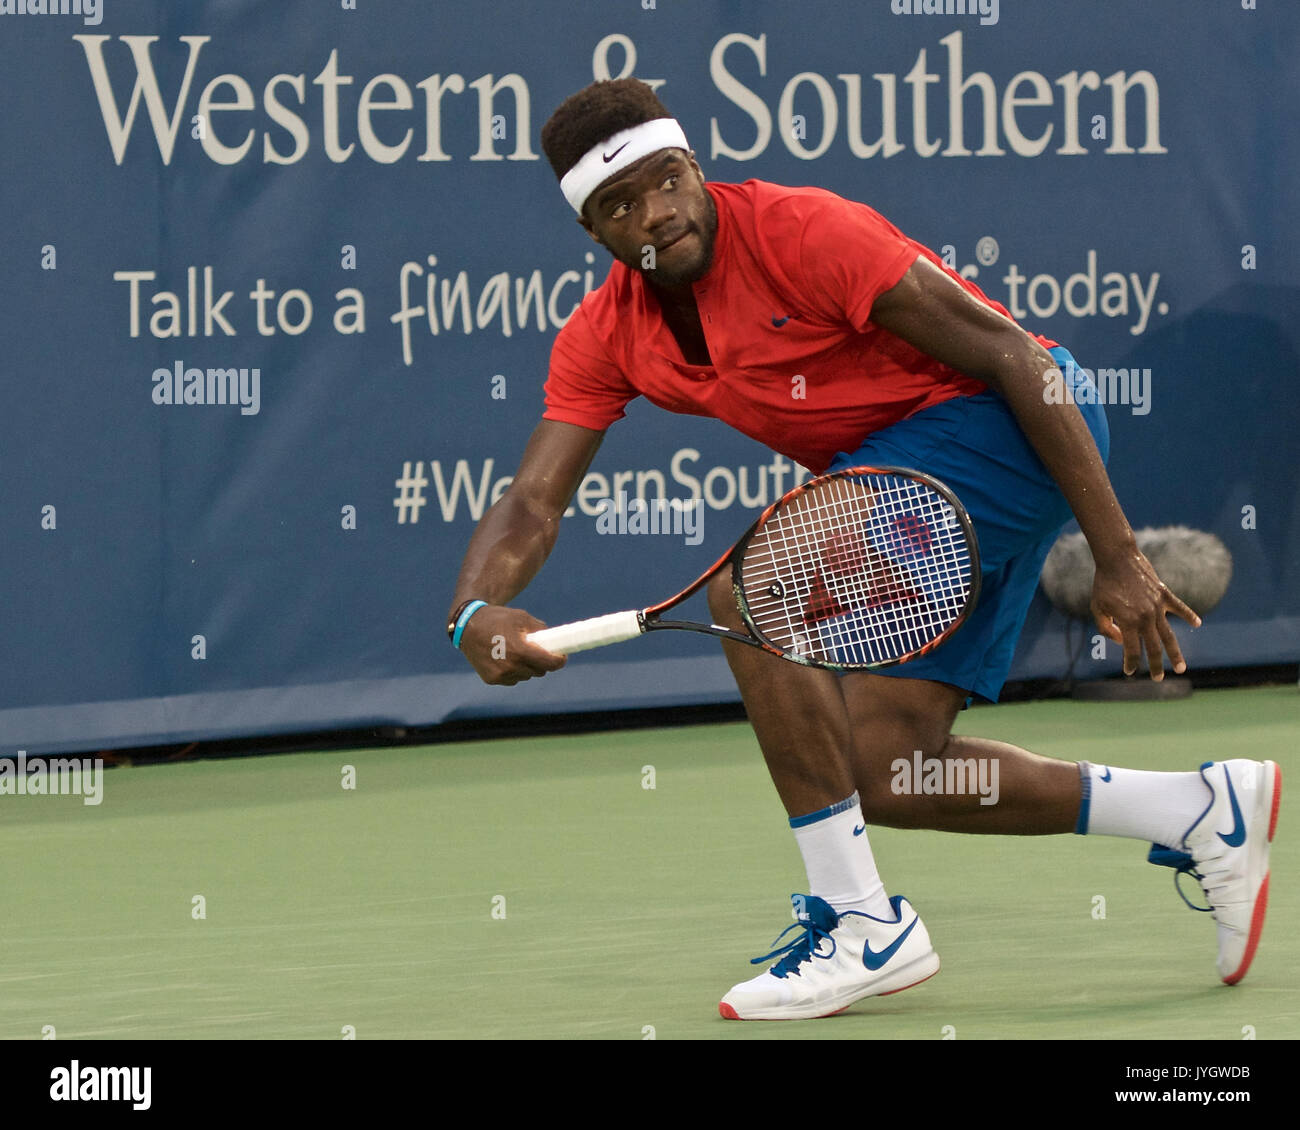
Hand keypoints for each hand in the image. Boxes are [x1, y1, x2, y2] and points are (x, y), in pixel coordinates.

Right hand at [456, 604, 566, 685]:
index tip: (562, 657)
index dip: (559, 661)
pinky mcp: (491, 680)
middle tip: (539, 652)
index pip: (549, 664)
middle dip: (543, 662)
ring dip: (528, 667)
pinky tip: (505, 658)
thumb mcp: (522, 617)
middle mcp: (510, 666)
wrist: (468, 625)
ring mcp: (500, 675)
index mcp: (520, 651)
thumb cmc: (498, 618)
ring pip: (526, 676)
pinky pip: (512, 679)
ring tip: (518, 652)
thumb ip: (541, 630)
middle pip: (540, 671)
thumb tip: (557, 640)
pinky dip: (514, 671)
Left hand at [1091, 550, 1201, 679]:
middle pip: (1154, 647)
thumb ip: (1107, 628)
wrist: (1117, 558)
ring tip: (1181, 668)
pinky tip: (1197, 624)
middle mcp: (1145, 617)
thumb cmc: (1103, 584)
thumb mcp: (1097, 608)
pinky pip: (1179, 607)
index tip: (1129, 672)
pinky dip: (1189, 615)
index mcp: (1128, 621)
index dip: (1130, 662)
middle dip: (1156, 665)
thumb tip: (1122, 641)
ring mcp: (1157, 606)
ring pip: (1169, 635)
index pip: (1131, 649)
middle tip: (1158, 678)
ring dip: (1175, 653)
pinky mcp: (1164, 594)